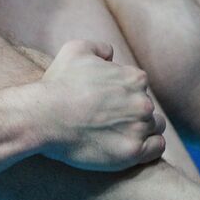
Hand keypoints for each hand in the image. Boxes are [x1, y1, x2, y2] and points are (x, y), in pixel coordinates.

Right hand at [37, 40, 166, 170]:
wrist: (43, 117)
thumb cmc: (57, 85)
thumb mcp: (75, 50)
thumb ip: (100, 48)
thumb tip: (110, 55)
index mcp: (134, 78)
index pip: (139, 87)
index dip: (123, 96)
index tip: (107, 105)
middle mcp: (142, 101)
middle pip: (147, 108)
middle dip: (132, 114)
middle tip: (109, 123)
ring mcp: (139, 127)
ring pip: (154, 128)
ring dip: (142, 131)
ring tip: (118, 136)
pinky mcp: (132, 151)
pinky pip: (156, 149)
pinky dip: (148, 149)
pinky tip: (131, 147)